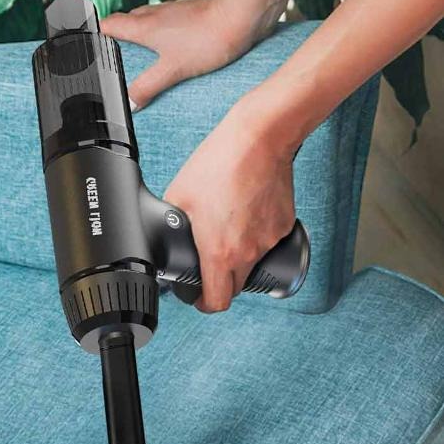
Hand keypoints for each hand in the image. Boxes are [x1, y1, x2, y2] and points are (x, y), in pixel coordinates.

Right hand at [101, 0, 257, 108]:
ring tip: (139, 54)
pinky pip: (166, 23)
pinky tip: (170, 48)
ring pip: (147, 20)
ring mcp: (173, 12)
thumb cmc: (207, 39)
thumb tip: (130, 103)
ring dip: (139, 33)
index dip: (94, 31)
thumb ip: (148, 87)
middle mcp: (155, 14)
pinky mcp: (190, 13)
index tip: (85, 39)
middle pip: (126, 21)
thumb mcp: (172, 70)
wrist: (241, 16)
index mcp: (144, 26)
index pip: (108, 24)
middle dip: (116, 35)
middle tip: (111, 52)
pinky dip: (160, 34)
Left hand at [164, 95, 297, 312]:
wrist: (259, 140)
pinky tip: (244, 213)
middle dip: (220, 282)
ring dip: (238, 256)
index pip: (217, 301)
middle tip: (209, 265)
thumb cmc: (219, 164)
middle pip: (235, 287)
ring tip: (227, 227)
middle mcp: (248, 253)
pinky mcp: (284, 226)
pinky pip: (267, 241)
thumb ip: (169, 221)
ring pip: (252, 262)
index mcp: (220, 252)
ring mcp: (269, 240)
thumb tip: (159, 233)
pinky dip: (255, 236)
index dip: (204, 303)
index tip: (199, 297)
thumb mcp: (178, 194)